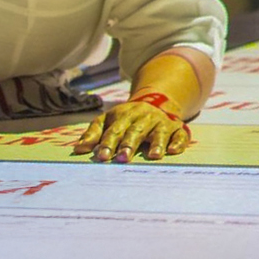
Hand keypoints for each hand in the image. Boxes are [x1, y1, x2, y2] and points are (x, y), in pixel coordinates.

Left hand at [72, 95, 190, 162]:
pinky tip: (173, 150)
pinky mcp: (177, 128)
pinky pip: (180, 134)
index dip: (108, 143)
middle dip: (129, 144)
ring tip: (153, 156)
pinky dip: (177, 142)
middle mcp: (144, 118)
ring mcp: (161, 123)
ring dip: (156, 143)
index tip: (102, 156)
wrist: (156, 100)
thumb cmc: (127, 118)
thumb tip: (78, 149)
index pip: (115, 130)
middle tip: (123, 158)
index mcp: (125, 116)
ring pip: (159, 132)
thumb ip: (94, 133)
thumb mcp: (109, 120)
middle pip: (136, 131)